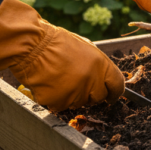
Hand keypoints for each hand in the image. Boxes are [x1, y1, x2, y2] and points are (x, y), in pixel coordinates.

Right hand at [0, 0, 124, 110]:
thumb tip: (105, 80)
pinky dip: (56, 99)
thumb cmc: (57, 44)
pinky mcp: (59, 102)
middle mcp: (92, 81)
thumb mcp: (86, 48)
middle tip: (78, 83)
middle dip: (91, 94)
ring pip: (79, 103)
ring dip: (72, 96)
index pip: (118, 86)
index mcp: (101, 65)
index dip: (115, 92)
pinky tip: (49, 84)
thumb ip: (98, 67)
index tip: (111, 95)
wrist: (32, 45)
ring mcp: (75, 93)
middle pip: (99, 97)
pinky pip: (61, 106)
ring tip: (60, 78)